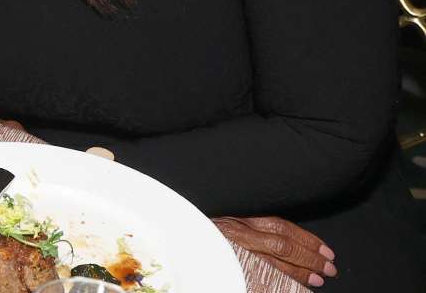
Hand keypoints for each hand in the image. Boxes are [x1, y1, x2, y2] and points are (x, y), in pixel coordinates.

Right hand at [212, 216, 336, 286]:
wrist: (175, 239)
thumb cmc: (200, 232)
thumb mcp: (222, 224)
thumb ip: (246, 229)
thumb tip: (277, 235)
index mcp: (238, 220)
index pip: (279, 226)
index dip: (306, 238)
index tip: (324, 249)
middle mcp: (237, 233)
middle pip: (282, 243)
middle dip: (309, 256)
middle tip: (329, 266)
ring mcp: (234, 251)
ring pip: (275, 260)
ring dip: (300, 270)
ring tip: (318, 278)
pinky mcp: (231, 265)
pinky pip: (262, 274)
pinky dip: (281, 280)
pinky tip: (296, 286)